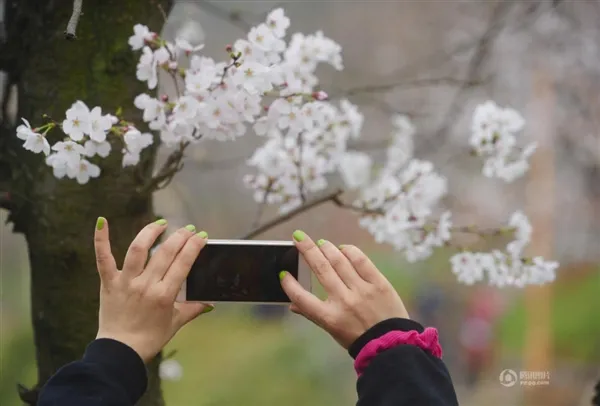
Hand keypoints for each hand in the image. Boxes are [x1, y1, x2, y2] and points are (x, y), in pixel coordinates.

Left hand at [93, 218, 212, 362]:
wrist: (120, 352)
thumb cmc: (150, 338)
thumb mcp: (176, 323)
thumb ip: (193, 309)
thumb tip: (210, 303)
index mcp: (165, 295)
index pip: (183, 263)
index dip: (194, 246)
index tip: (201, 236)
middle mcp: (146, 285)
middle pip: (165, 252)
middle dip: (180, 237)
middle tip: (188, 228)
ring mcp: (126, 282)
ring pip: (138, 249)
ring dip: (151, 232)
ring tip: (161, 223)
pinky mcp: (109, 282)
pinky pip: (104, 258)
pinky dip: (101, 239)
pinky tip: (102, 221)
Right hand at [280, 230, 408, 348]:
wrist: (391, 343)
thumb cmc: (359, 337)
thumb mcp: (333, 330)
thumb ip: (313, 314)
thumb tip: (292, 305)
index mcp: (330, 317)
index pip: (303, 298)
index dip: (290, 285)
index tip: (284, 274)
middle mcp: (344, 302)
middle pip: (321, 269)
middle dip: (307, 250)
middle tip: (298, 237)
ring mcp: (362, 291)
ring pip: (340, 261)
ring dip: (327, 248)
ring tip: (320, 243)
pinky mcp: (379, 284)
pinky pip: (361, 261)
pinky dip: (349, 251)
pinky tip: (342, 248)